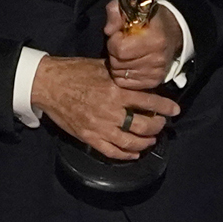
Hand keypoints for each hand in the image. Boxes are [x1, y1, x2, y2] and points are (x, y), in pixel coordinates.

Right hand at [32, 55, 179, 158]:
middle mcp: (111, 111)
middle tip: (161, 124)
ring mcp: (99, 127)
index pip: (149, 102)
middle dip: (157, 127)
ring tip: (150, 139)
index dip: (166, 107)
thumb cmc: (74, 72)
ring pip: (130, 143)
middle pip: (144, 126)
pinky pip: (112, 152)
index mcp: (116, 91)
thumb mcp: (101, 66)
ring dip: (145, 143)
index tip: (175, 110)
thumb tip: (139, 77)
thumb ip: (121, 75)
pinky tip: (133, 153)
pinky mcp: (88, 137)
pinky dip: (126, 155)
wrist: (48, 84)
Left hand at [102, 0, 184, 90]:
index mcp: (155, 40)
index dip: (113, 40)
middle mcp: (157, 59)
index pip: (119, 49)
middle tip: (122, 43)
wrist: (172, 32)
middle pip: (118, 63)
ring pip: (119, 74)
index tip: (119, 34)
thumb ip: (115, 12)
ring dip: (117, 63)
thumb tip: (109, 31)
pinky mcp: (153, 82)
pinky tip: (128, 63)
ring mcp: (156, 73)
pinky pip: (125, 83)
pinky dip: (122, 74)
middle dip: (114, 52)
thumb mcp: (131, 6)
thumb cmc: (149, 18)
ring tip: (126, 52)